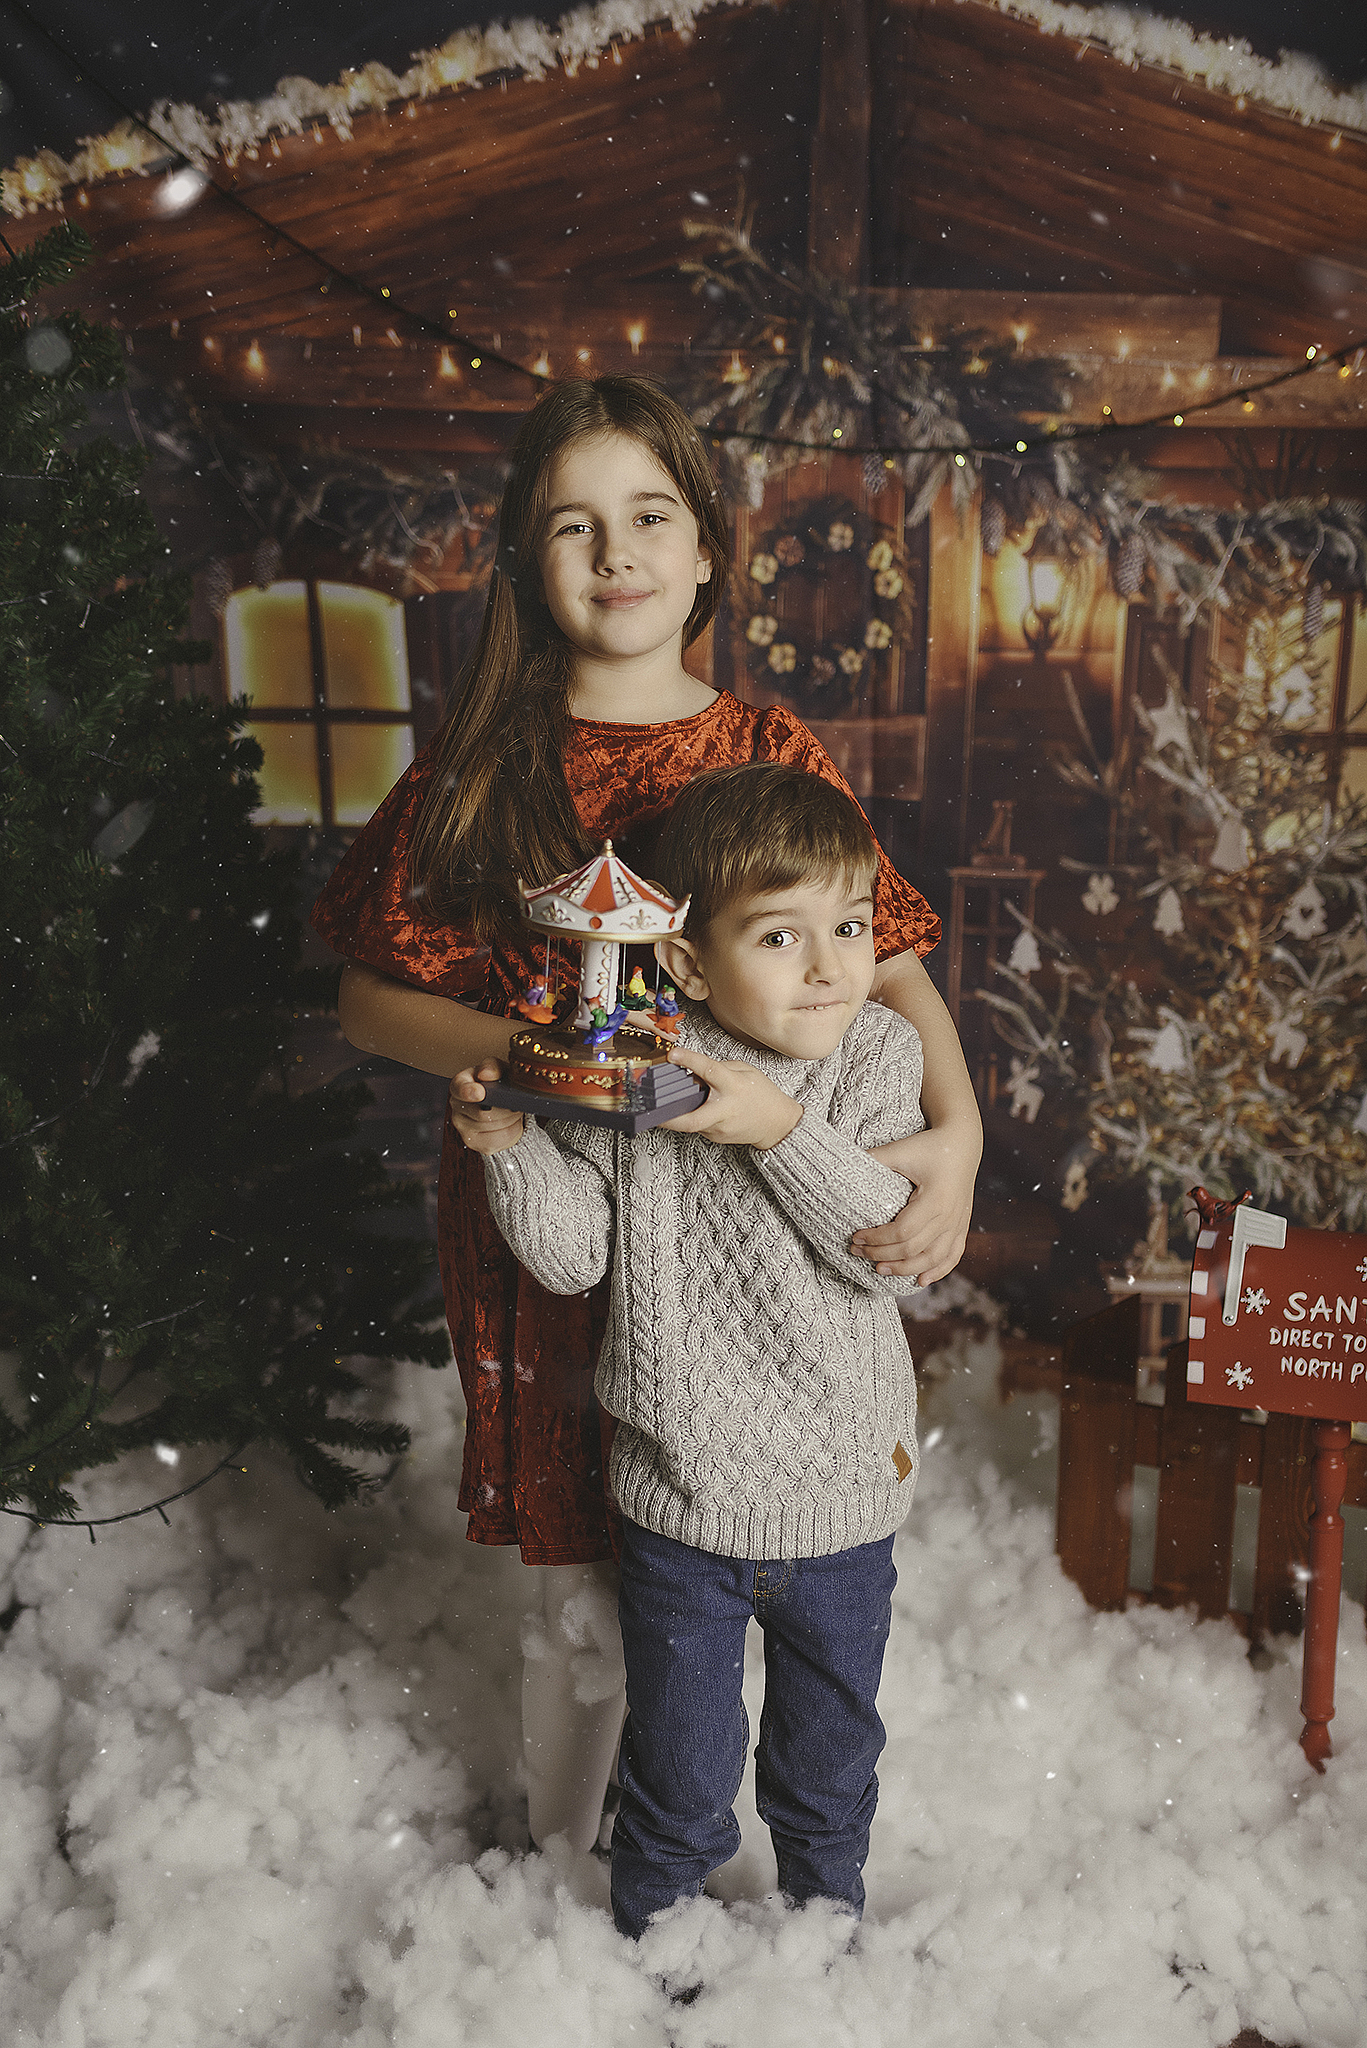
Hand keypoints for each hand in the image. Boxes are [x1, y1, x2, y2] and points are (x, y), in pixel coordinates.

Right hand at [449, 1061, 523, 1154]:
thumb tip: (486, 1074)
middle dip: (506, 1109)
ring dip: (511, 1119)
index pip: (459, 1087)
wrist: (504, 1108)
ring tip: (515, 1112)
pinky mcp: (472, 1142)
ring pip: (492, 1126)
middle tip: (517, 1103)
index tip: (481, 1093)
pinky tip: (510, 1124)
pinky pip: (497, 1139)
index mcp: (460, 1083)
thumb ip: (493, 1067)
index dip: (469, 1091)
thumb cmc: (499, 1085)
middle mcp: (456, 1104)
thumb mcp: (500, 1071)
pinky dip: (510, 1131)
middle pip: (483, 1113)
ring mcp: (462, 1126)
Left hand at [658, 1046, 801, 1150]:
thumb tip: (693, 1067)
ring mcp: (721, 1127)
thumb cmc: (762, 1095)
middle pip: (694, 1119)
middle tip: (650, 1110)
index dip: (690, 1061)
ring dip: (676, 1114)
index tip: (673, 1054)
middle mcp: (726, 1109)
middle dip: (670, 1118)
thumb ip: (719, 1068)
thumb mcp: (746, 1071)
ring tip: (665, 1103)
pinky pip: (698, 1126)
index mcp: (734, 1086)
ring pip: (691, 1123)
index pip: (710, 1071)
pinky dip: (691, 1116)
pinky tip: (692, 1109)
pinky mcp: (717, 1137)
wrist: (777, 1124)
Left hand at [853, 1122, 979, 1282]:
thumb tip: (842, 1165)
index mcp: (935, 1200)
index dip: (876, 1239)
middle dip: (881, 1255)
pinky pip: (952, 1256)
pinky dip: (938, 1271)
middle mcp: (949, 1216)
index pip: (902, 1232)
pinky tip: (921, 1280)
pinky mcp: (962, 1226)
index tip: (855, 1236)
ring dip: (905, 1269)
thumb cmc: (929, 1146)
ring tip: (880, 1270)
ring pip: (932, 1259)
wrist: (962, 1144)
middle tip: (857, 1252)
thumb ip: (874, 1159)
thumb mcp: (901, 1150)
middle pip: (913, 1249)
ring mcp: (958, 1224)